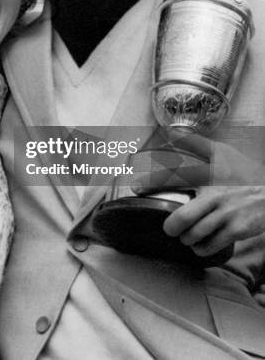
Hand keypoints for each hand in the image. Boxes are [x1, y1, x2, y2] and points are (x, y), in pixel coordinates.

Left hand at [132, 126, 264, 255]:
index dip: (152, 181)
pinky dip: (202, 248)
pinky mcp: (238, 229)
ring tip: (185, 237)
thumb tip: (172, 130)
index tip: (135, 187)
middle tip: (169, 228)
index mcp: (208, 174)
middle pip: (184, 217)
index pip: (175, 176)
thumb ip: (195, 143)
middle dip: (171, 226)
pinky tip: (200, 245)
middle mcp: (216, 194)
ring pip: (196, 233)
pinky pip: (212, 244)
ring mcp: (227, 213)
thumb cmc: (244, 172)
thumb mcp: (222, 152)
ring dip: (186, 238)